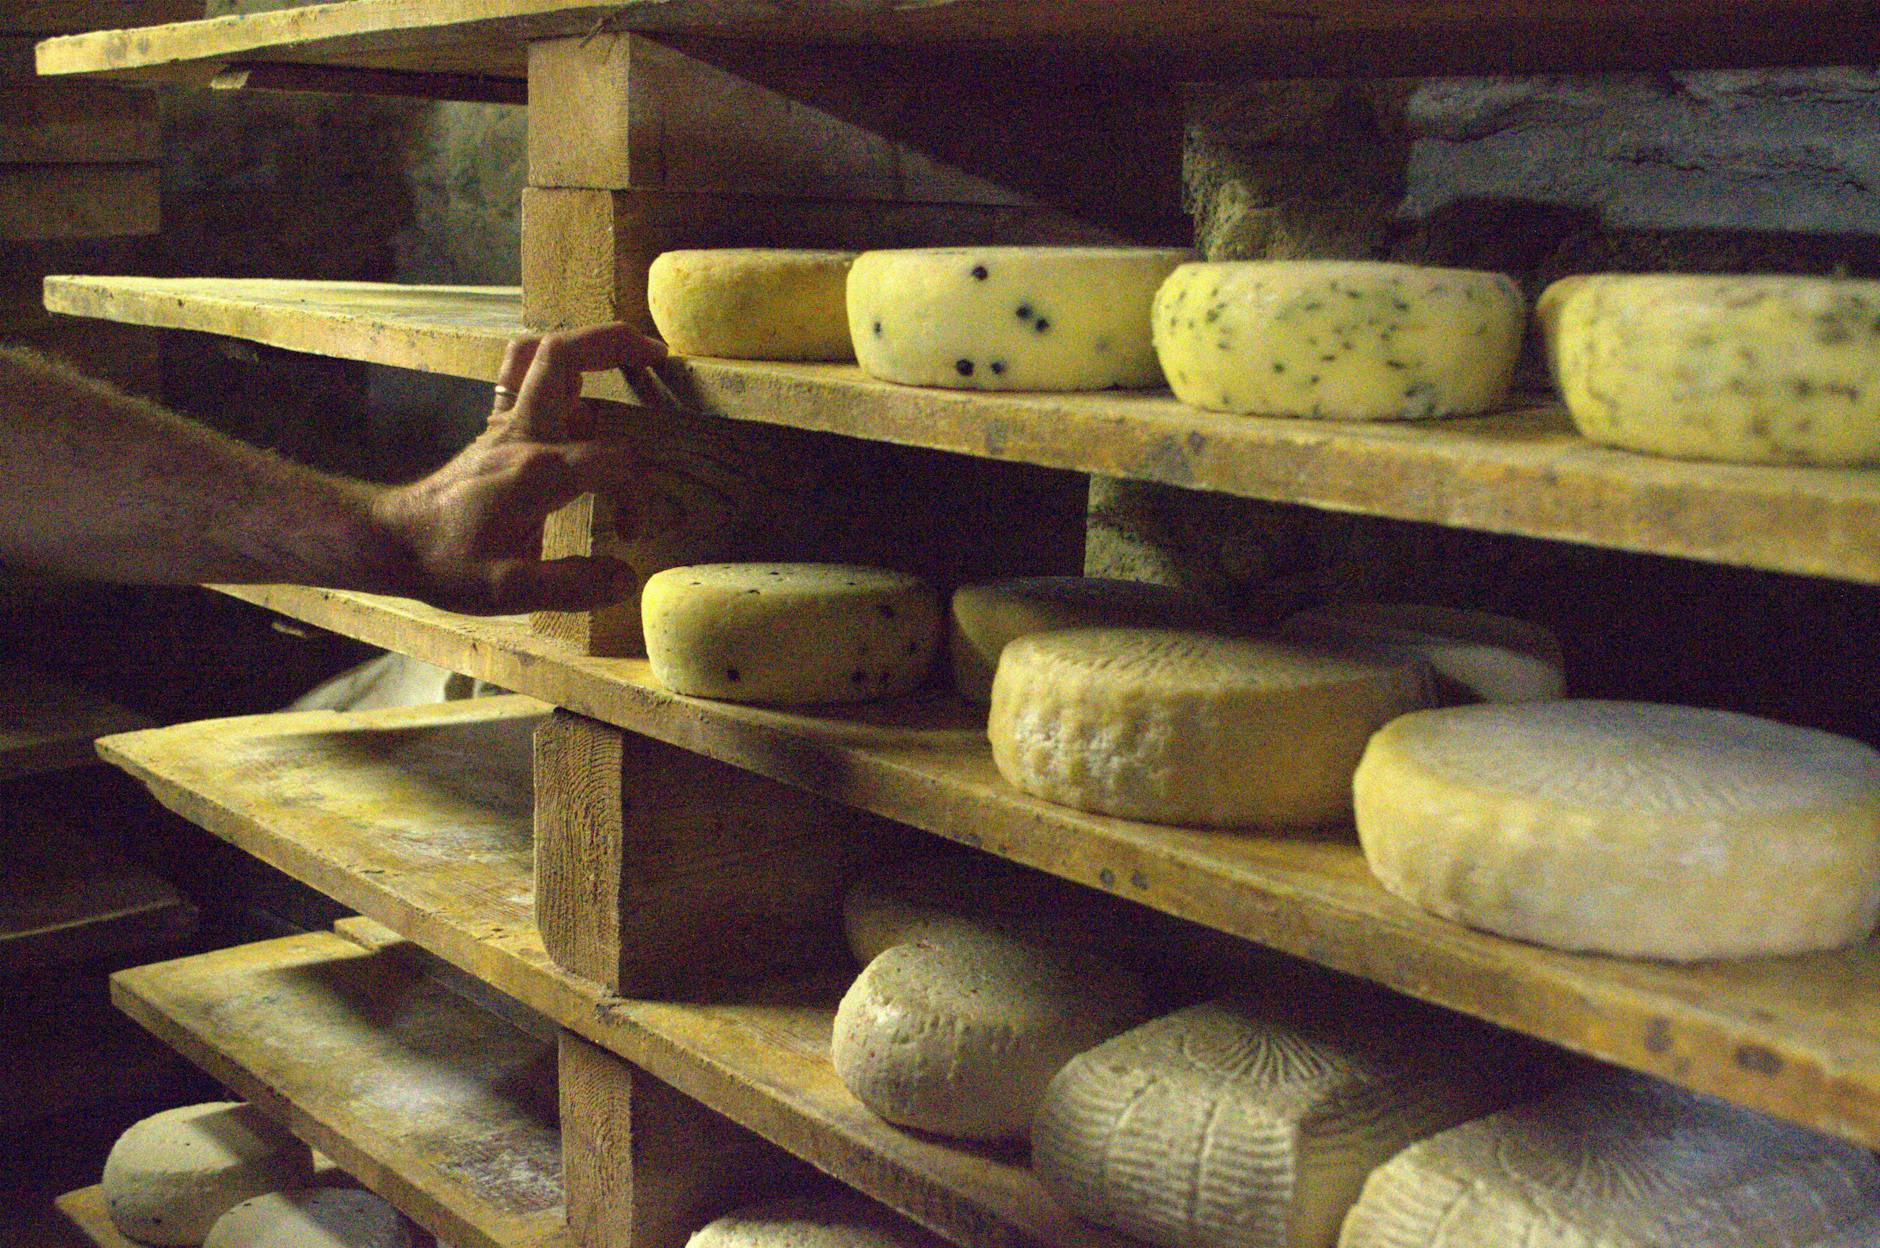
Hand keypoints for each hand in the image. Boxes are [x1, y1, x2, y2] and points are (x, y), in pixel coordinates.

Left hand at [369, 323, 665, 613]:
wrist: (393, 543)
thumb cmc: (448, 564)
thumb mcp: (508, 592)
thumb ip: (572, 586)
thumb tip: (625, 576)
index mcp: (536, 471)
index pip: (614, 463)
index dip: (637, 495)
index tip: (630, 531)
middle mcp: (521, 433)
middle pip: (563, 355)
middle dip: (615, 344)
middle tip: (657, 355)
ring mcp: (504, 424)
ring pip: (537, 352)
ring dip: (582, 346)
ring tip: (622, 355)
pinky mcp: (494, 428)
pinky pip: (522, 375)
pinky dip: (554, 368)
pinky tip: (578, 390)